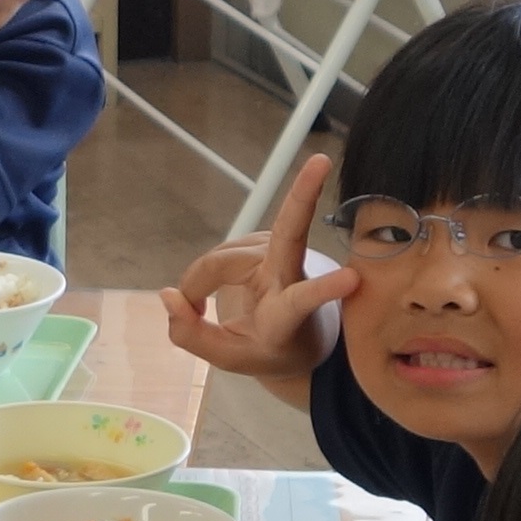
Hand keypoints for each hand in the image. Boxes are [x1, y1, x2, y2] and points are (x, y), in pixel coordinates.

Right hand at [164, 153, 350, 387]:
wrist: (292, 341)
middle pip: (290, 232)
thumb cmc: (266, 350)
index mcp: (289, 314)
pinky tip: (204, 293)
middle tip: (321, 161)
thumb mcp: (228, 359)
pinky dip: (203, 275)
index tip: (352, 278)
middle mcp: (288, 275)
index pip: (304, 301)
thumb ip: (191, 335)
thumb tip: (169, 295)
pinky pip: (218, 254)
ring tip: (197, 310)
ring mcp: (277, 253)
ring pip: (221, 258)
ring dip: (200, 282)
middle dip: (304, 195)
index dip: (323, 290)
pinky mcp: (263, 241)